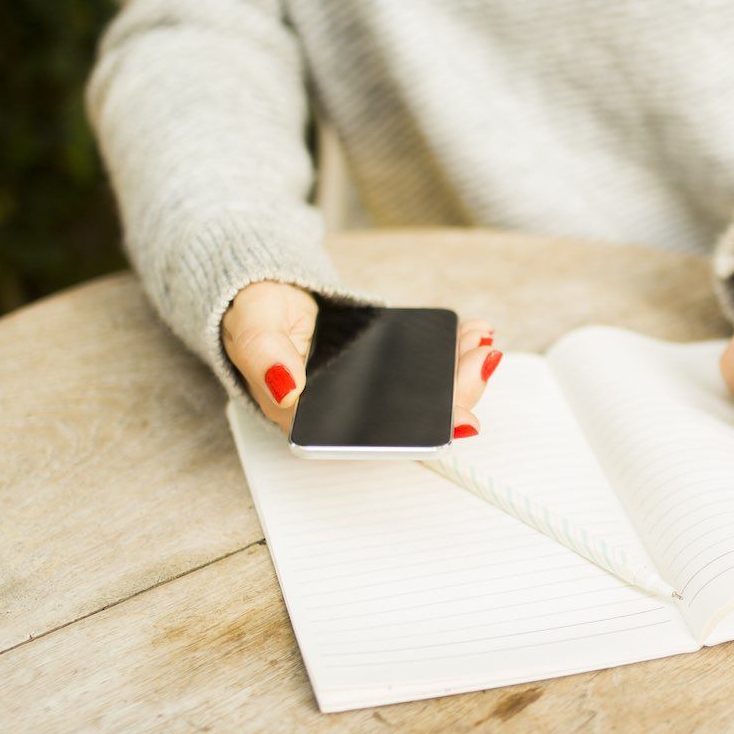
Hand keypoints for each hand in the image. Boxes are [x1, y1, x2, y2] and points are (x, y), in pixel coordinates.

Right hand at [221, 280, 499, 433]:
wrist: (265, 294)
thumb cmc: (257, 319)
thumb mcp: (251, 330)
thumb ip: (265, 357)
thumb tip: (285, 387)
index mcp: (313, 420)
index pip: (376, 439)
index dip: (422, 435)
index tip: (462, 421)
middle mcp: (348, 414)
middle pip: (413, 421)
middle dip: (456, 395)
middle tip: (482, 361)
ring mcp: (370, 393)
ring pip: (427, 398)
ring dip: (462, 375)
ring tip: (482, 344)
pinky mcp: (385, 371)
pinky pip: (426, 372)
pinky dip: (453, 353)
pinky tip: (473, 334)